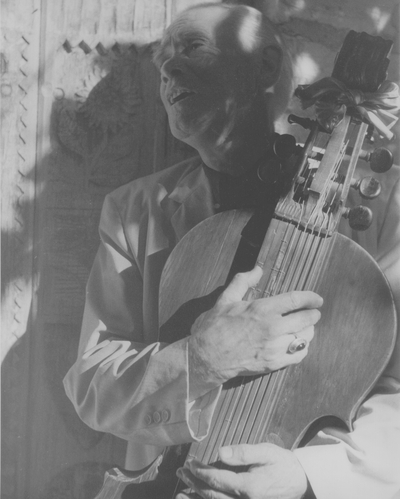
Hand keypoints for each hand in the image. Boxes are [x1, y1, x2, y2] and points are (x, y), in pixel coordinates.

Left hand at [176, 443, 307, 498]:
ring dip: (197, 497)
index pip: (218, 480)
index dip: (201, 471)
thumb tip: (220, 451)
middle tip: (181, 471)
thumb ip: (243, 452)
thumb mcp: (266, 451)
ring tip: (180, 490)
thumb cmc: (282, 463)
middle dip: (195, 483)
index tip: (190, 462)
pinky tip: (197, 497)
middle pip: (213, 495)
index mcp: (249, 487)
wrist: (300, 481)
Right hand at [188, 266, 322, 387]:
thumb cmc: (215, 327)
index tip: (317, 299)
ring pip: (304, 338)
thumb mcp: (226, 299)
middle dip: (313, 314)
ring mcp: (274, 348)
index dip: (311, 298)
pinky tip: (298, 344)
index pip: (296, 300)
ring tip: (305, 327)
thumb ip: (243, 281)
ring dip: (308, 331)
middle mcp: (272, 328)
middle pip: (306, 319)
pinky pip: (298, 355)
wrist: (207, 357)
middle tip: (314, 313)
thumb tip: (257, 269)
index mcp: (262, 310)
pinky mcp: (273, 363)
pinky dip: (302, 348)